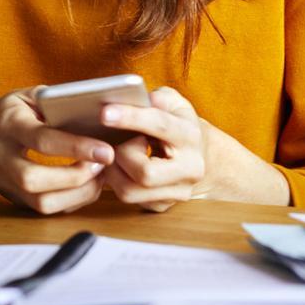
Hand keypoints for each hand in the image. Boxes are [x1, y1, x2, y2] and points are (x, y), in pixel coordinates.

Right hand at [0, 88, 117, 214]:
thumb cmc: (6, 113)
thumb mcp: (26, 96)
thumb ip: (55, 101)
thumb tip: (95, 111)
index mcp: (8, 126)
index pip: (42, 140)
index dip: (76, 147)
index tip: (106, 151)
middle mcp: (2, 157)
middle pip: (36, 180)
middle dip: (76, 177)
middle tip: (102, 165)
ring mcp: (5, 182)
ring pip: (40, 202)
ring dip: (76, 194)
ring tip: (98, 177)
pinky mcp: (12, 198)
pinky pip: (44, 208)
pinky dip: (70, 201)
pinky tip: (85, 185)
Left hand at [95, 86, 210, 211]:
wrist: (199, 155)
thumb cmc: (178, 123)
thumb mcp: (173, 103)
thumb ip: (157, 98)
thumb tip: (136, 98)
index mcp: (191, 136)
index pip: (160, 126)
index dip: (130, 118)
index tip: (104, 112)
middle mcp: (190, 169)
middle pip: (145, 173)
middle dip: (122, 155)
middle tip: (117, 141)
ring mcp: (178, 191)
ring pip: (130, 191)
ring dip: (114, 171)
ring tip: (116, 153)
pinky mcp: (163, 205)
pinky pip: (129, 200)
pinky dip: (116, 181)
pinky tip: (119, 167)